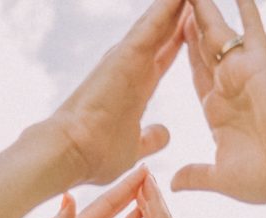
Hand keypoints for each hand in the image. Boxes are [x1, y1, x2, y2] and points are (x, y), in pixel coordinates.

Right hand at [39, 0, 187, 184]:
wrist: (72, 153)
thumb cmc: (95, 155)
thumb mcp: (133, 147)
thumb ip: (149, 137)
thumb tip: (163, 133)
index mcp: (136, 88)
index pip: (162, 56)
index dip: (178, 40)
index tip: (193, 26)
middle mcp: (131, 67)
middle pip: (162, 32)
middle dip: (179, 13)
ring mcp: (127, 58)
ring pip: (157, 20)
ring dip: (174, 4)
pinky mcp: (126, 54)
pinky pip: (154, 23)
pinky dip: (168, 7)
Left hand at [172, 0, 265, 206]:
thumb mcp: (221, 177)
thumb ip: (198, 175)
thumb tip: (175, 183)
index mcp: (219, 110)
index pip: (197, 74)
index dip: (184, 52)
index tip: (169, 33)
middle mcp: (230, 87)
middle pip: (204, 48)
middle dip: (190, 23)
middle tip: (177, 1)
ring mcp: (243, 74)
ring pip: (219, 34)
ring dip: (205, 11)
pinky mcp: (259, 66)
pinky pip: (251, 31)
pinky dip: (245, 11)